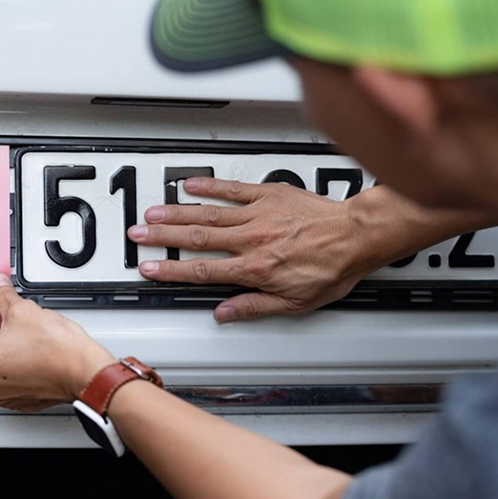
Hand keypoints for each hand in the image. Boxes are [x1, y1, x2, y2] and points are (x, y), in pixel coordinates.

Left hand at [0, 273, 115, 410]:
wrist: (85, 373)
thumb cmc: (58, 352)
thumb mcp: (23, 311)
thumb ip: (2, 296)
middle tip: (2, 315)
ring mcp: (0, 394)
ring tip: (20, 329)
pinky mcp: (16, 397)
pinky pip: (1, 374)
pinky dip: (7, 357)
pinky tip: (26, 345)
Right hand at [127, 177, 378, 321]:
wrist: (358, 235)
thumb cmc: (332, 267)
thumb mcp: (296, 302)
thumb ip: (255, 307)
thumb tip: (226, 314)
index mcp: (256, 269)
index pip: (203, 272)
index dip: (172, 272)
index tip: (152, 270)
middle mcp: (252, 240)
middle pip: (197, 239)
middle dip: (163, 238)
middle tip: (139, 235)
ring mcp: (259, 215)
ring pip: (209, 214)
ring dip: (177, 213)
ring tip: (153, 212)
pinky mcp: (269, 195)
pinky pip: (234, 189)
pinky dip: (210, 186)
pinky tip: (190, 185)